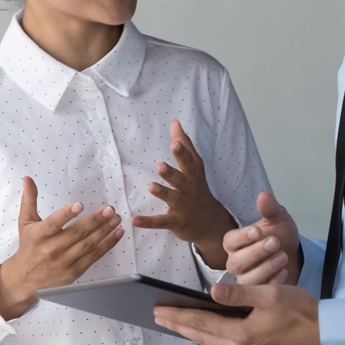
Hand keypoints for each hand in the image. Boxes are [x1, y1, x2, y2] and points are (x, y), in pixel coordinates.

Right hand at [0, 176, 122, 319]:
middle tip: (109, 209)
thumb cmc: (28, 247)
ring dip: (104, 231)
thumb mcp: (25, 222)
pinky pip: (94, 257)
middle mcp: (51, 249)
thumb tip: (27, 179)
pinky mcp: (74, 271)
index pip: (54, 223)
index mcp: (39, 235)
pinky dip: (107, 245)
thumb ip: (29, 200)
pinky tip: (117, 234)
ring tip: (116, 218)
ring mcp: (64, 261)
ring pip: (88, 244)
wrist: (24, 280)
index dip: (67, 214)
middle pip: (76, 233)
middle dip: (95, 220)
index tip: (79, 205)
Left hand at [132, 120, 234, 267]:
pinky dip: (147, 222)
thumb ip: (185, 145)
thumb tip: (175, 122)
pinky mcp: (175, 222)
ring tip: (151, 186)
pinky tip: (134, 220)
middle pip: (181, 180)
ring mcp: (183, 207)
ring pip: (172, 199)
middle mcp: (189, 190)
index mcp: (193, 175)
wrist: (209, 223)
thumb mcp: (196, 167)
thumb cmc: (198, 188)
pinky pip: (160, 222)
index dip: (182, 153)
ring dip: (162, 193)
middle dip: (172, 173)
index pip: (189, 162)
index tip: (175, 143)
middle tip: (160, 166)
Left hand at [154, 282, 322, 344]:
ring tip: (178, 323)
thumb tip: (211, 293)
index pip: (202, 323)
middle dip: (180, 325)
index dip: (178, 315)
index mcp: (243, 336)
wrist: (327, 334)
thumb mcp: (269, 294)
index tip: (159, 310)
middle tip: (158, 316)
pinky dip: (212, 340)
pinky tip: (209, 332)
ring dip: (195, 333)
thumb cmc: (302, 311)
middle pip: (203, 337)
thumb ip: (239, 294)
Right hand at [224, 191, 301, 285]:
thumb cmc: (279, 235)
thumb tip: (264, 196)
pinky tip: (284, 272)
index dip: (243, 237)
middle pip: (236, 262)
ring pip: (246, 280)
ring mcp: (245, 279)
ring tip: (282, 256)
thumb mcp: (277, 219)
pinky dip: (272, 283)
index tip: (258, 231)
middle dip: (256, 252)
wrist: (292, 254)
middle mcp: (235, 262)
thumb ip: (270, 209)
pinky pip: (259, 294)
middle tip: (275, 241)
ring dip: (265, 268)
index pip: (230, 241)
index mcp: (235, 243)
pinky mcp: (256, 294)